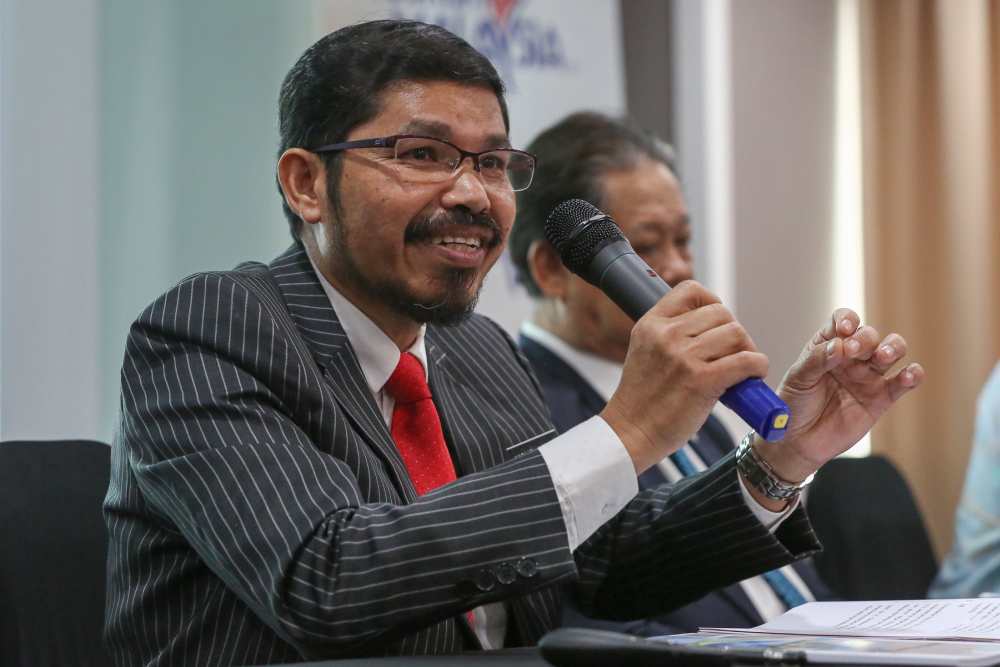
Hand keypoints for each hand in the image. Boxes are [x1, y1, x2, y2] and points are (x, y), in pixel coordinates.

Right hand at [602, 281, 769, 472]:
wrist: (631, 433)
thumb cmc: (643, 399)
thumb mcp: (646, 352)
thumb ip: (670, 334)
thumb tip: (715, 327)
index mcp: (651, 324)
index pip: (691, 290)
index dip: (712, 303)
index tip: (717, 324)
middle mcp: (666, 335)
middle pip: (721, 313)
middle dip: (733, 333)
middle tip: (731, 355)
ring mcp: (684, 357)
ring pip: (736, 333)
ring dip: (746, 350)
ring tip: (741, 370)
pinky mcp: (702, 380)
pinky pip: (745, 360)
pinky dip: (757, 367)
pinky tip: (751, 377)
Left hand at [757, 308, 923, 482]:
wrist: (798, 441)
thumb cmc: (794, 405)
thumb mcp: (798, 378)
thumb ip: (817, 360)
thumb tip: (841, 345)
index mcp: (827, 345)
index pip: (843, 321)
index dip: (847, 320)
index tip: (845, 330)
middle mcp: (851, 357)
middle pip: (870, 335)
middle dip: (866, 338)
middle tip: (855, 350)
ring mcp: (868, 376)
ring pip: (892, 351)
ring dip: (893, 348)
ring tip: (883, 356)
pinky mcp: (881, 398)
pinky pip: (903, 382)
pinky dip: (912, 375)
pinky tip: (909, 375)